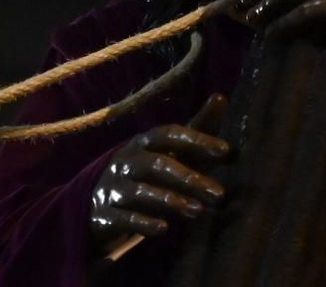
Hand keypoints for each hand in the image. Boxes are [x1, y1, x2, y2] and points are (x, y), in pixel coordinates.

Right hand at [88, 94, 228, 246]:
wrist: (100, 207)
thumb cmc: (146, 174)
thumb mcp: (169, 151)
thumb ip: (195, 129)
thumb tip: (220, 97)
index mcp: (143, 143)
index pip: (168, 134)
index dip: (196, 139)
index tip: (225, 150)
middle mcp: (126, 161)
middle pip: (157, 164)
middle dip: (188, 177)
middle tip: (219, 194)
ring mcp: (113, 187)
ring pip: (141, 191)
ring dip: (171, 200)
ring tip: (198, 211)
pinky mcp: (104, 215)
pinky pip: (123, 217)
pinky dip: (143, 222)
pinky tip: (164, 229)